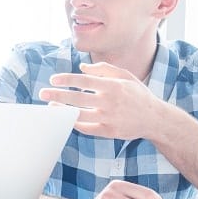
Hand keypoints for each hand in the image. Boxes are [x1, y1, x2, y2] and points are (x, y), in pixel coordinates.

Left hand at [39, 62, 162, 139]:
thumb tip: (81, 67)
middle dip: (57, 95)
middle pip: (77, 98)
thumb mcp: (125, 76)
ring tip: (51, 106)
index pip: (84, 81)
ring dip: (62, 111)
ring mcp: (109, 118)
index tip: (53, 79)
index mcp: (113, 86)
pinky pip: (86, 128)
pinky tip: (65, 117)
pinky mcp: (108, 132)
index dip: (66, 80)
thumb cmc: (137, 94)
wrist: (155, 119)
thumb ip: (103, 69)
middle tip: (42, 93)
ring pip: (79, 115)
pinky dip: (74, 123)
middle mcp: (110, 102)